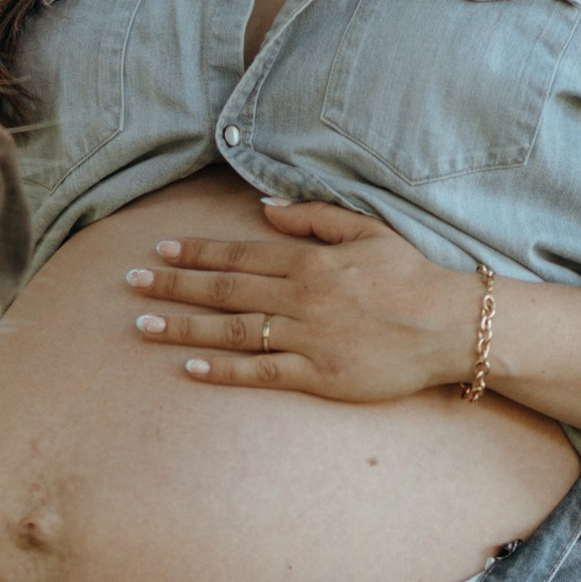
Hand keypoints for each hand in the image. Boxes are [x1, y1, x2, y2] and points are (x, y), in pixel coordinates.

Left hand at [123, 197, 483, 399]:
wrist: (449, 325)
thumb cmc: (411, 276)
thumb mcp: (366, 230)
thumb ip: (314, 217)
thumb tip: (263, 206)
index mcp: (309, 261)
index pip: (239, 253)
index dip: (195, 251)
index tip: (159, 249)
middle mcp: (300, 297)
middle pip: (224, 289)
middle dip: (173, 285)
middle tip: (131, 283)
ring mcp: (307, 337)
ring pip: (232, 330)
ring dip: (184, 328)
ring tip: (143, 326)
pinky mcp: (319, 375)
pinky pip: (262, 371)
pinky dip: (224, 371)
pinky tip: (190, 368)